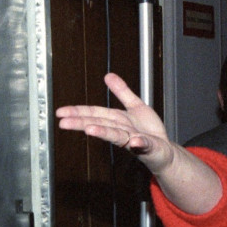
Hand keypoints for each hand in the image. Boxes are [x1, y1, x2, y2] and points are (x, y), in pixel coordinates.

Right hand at [56, 73, 175, 174]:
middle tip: (63, 123)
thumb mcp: (135, 106)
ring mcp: (134, 140)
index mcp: (117, 120)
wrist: (165, 150)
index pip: (94, 114)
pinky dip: (139, 143)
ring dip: (104, 132)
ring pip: (117, 136)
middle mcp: (122, 131)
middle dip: (82, 123)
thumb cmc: (149, 131)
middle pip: (100, 125)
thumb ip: (122, 92)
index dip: (77, 112)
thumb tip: (108, 75)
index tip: (61, 112)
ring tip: (90, 130)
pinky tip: (135, 141)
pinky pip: (144, 145)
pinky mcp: (149, 147)